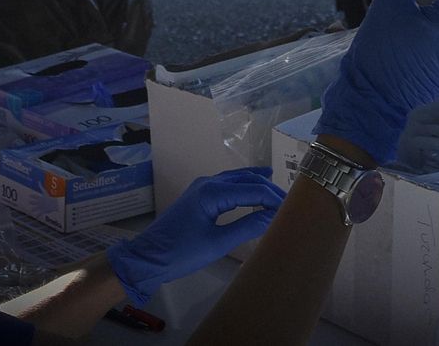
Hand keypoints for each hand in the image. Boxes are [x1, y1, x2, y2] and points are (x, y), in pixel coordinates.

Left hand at [106, 167, 284, 304]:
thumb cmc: (182, 253)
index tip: (291, 209)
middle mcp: (208, 183)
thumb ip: (247, 227)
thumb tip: (274, 216)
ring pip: (236, 179)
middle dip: (268, 189)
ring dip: (257, 184)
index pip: (252, 190)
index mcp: (212, 192)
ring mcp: (201, 187)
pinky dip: (244, 185)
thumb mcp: (217, 243)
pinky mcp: (198, 195)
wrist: (147, 258)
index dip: (273, 198)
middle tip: (289, 204)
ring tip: (277, 194)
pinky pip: (227, 184)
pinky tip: (253, 185)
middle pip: (246, 180)